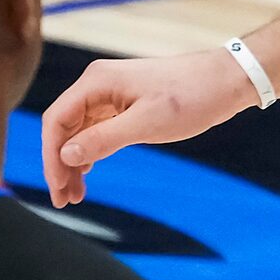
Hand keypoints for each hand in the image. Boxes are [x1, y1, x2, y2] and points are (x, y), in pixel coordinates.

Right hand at [40, 49, 255, 204]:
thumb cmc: (192, 98)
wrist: (228, 80)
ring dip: (75, 161)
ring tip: (76, 194)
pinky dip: (92, 150)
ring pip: (81, 130)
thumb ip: (104, 139)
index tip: (57, 188)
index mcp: (97, 82)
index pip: (57, 121)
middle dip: (61, 164)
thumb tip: (66, 155)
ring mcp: (112, 93)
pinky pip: (98, 128)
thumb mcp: (147, 124)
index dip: (52, 158)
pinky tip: (89, 171)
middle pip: (65, 127)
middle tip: (65, 200)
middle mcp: (99, 84)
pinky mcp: (126, 102)